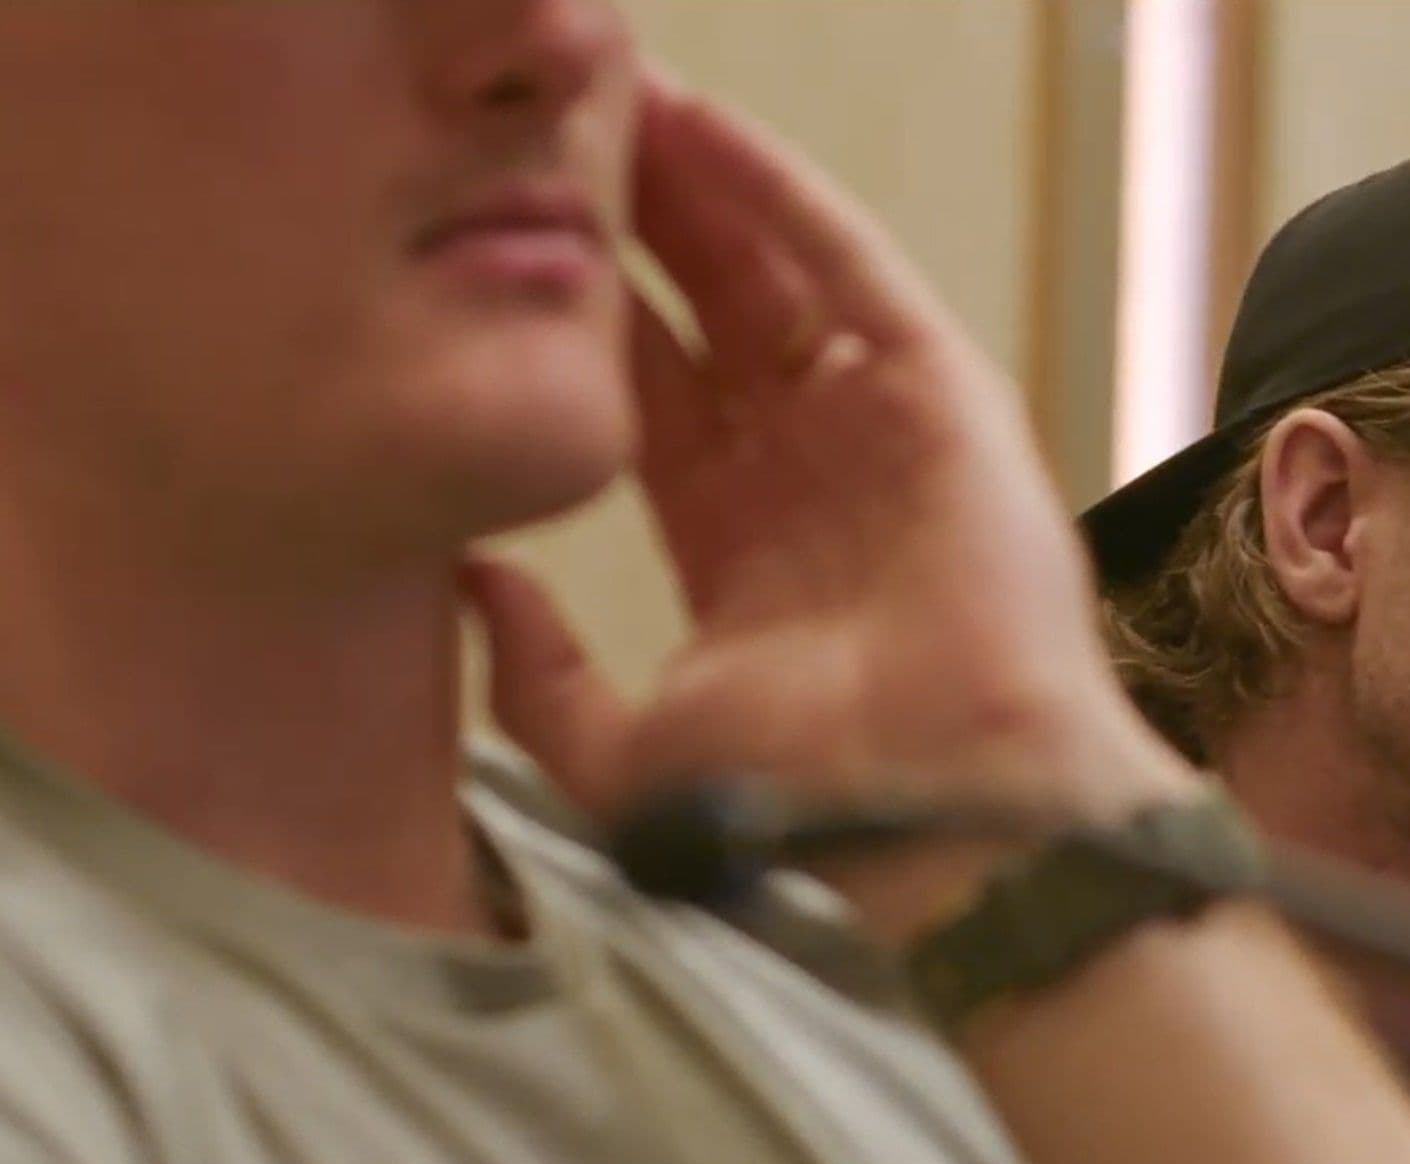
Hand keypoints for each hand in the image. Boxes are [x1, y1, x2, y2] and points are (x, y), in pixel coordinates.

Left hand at [468, 72, 1191, 936]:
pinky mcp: (942, 395)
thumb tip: (467, 583)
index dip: (584, 320)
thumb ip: (538, 674)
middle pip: (708, 318)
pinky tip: (707, 128)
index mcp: (740, 550)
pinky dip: (783, 195)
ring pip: (777, 275)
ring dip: (699, 189)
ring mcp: (883, 431)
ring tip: (614, 103)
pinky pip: (854, 266)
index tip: (506, 248)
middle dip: (635, 228)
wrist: (934, 813)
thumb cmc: (793, 804)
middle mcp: (812, 479)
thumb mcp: (620, 752)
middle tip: (553, 141)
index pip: (650, 400)